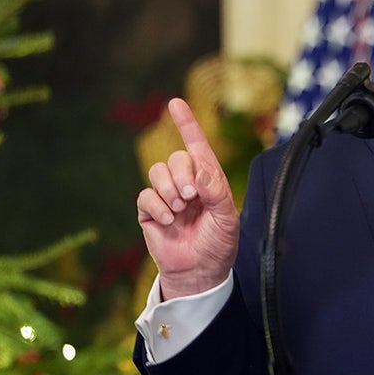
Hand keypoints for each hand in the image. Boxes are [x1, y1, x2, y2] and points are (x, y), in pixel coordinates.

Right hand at [136, 98, 239, 298]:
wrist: (200, 271)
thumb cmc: (218, 243)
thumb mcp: (227, 218)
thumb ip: (216, 192)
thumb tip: (199, 173)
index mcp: (208, 179)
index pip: (197, 145)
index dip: (187, 123)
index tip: (175, 103)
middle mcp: (186, 183)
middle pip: (175, 158)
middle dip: (182, 174)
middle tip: (191, 197)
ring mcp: (167, 196)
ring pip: (156, 172)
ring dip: (169, 190)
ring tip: (180, 210)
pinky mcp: (150, 211)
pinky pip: (146, 196)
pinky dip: (157, 206)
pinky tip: (168, 221)